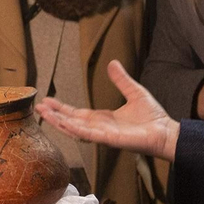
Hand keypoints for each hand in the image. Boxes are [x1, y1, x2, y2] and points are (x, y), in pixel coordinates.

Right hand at [37, 60, 177, 159]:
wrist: (165, 131)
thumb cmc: (152, 117)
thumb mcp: (134, 92)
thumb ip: (121, 80)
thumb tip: (113, 63)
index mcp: (102, 119)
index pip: (77, 113)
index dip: (61, 108)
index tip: (47, 101)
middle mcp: (99, 128)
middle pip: (71, 122)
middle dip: (54, 115)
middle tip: (38, 107)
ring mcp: (103, 135)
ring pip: (76, 130)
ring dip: (59, 122)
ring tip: (44, 115)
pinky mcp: (111, 140)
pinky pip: (90, 135)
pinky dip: (76, 129)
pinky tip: (65, 123)